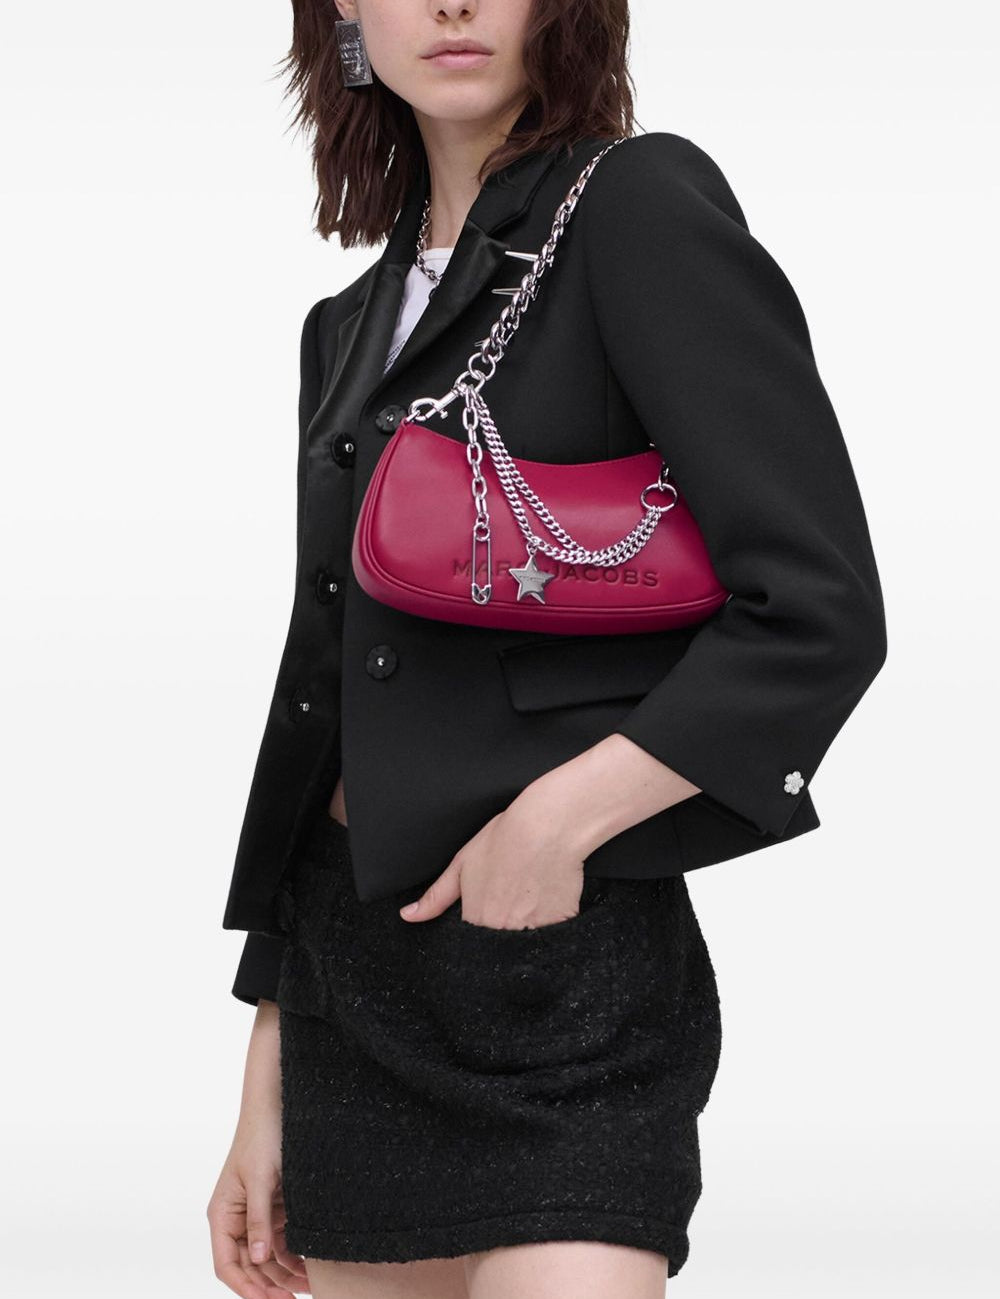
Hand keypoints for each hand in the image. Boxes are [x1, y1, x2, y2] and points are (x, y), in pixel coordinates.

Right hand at [207, 1003, 308, 1297]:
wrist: (278, 1103)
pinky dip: (293, 1252)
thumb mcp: (261, 1178)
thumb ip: (259, 1219)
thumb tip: (258, 1257)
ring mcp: (255, 1213)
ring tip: (310, 1285)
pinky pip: (281, 1238)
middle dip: (270, 1284)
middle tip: (296, 1298)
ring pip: (267, 1255)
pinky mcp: (273, 1205)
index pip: (227, 1264)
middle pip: (249, 1264)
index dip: (245, 1287)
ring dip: (285, 1271)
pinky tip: (310, 1264)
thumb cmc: (261, 1135)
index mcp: (222, 1214)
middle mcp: (236, 1218)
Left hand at [398, 786, 589, 928]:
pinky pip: (554, 935)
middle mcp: (503, 932)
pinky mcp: (561, 925)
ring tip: (532, 893)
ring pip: (528, 941)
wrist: (547, 826)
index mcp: (477, 920)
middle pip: (501, 944)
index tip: (493, 903)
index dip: (483, 921)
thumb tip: (408, 916)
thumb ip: (436, 897)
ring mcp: (534, 931)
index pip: (473, 941)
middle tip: (514, 894)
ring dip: (528, 925)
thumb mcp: (462, 864)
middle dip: (505, 926)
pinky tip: (550, 895)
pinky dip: (552, 921)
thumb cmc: (504, 839)